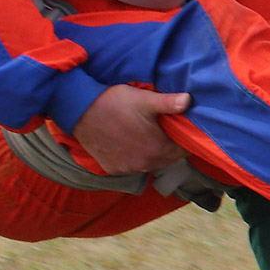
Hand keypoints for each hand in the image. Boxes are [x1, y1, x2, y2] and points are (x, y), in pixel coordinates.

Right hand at [71, 84, 190, 174]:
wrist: (80, 111)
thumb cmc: (114, 103)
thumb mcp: (144, 100)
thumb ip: (169, 103)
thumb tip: (189, 101)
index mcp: (158, 149)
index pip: (183, 150)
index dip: (183, 139)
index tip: (179, 128)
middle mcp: (145, 164)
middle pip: (167, 158)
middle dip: (169, 146)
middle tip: (163, 129)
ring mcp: (128, 169)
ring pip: (150, 163)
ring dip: (152, 152)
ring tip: (145, 134)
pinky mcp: (113, 169)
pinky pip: (132, 166)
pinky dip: (134, 157)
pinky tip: (128, 142)